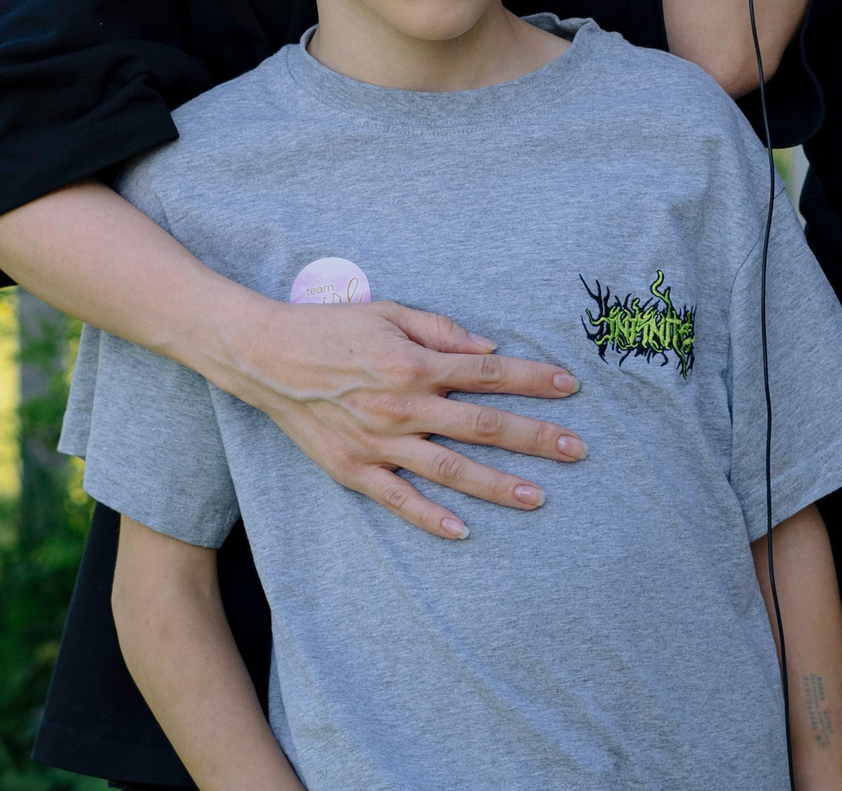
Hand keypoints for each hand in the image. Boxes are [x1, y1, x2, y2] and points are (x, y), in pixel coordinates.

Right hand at [219, 295, 586, 540]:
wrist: (265, 357)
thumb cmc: (331, 329)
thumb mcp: (390, 311)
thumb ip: (442, 330)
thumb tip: (489, 350)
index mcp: (416, 362)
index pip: (490, 374)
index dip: (534, 380)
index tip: (570, 387)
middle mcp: (404, 405)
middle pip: (483, 425)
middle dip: (534, 437)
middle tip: (576, 450)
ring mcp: (379, 442)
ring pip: (450, 469)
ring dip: (496, 485)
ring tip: (537, 498)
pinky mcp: (353, 469)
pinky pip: (399, 499)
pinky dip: (430, 518)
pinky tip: (463, 531)